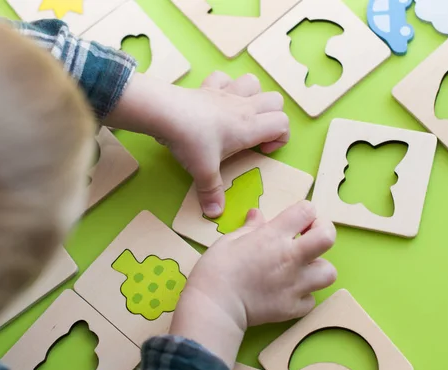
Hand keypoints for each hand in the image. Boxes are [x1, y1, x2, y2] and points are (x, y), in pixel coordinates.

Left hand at [104, 72, 288, 217]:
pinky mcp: (208, 87)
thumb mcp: (203, 171)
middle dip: (272, 117)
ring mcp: (225, 93)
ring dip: (253, 96)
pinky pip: (225, 78)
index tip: (261, 151)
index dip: (280, 138)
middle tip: (255, 135)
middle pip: (275, 100)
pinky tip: (218, 100)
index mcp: (249, 126)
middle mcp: (243, 107)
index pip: (283, 123)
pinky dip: (226, 85)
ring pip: (254, 83)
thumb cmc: (190, 141)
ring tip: (241, 115)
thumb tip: (214, 213)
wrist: (164, 112)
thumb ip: (211, 192)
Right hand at [169, 201, 336, 365]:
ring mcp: (295, 284)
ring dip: (317, 268)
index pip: (306, 210)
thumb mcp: (229, 240)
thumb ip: (250, 228)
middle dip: (323, 231)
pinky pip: (311, 300)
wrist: (214, 307)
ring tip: (302, 269)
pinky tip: (289, 293)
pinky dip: (303, 296)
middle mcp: (291, 257)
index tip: (297, 221)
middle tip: (309, 237)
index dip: (305, 212)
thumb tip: (257, 215)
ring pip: (328, 272)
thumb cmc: (216, 269)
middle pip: (327, 237)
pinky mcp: (293, 308)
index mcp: (274, 236)